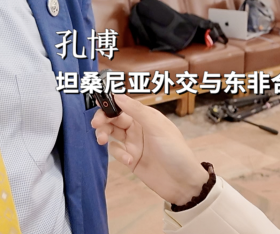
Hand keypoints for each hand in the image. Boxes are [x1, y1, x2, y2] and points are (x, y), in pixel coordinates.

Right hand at [91, 94, 208, 206]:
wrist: (183, 183)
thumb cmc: (175, 152)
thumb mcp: (157, 127)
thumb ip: (136, 111)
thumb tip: (117, 96)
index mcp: (146, 117)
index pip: (124, 105)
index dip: (110, 103)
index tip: (97, 101)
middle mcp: (138, 128)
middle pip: (113, 118)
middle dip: (102, 119)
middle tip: (96, 124)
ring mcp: (134, 144)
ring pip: (111, 133)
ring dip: (104, 134)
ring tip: (102, 140)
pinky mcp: (130, 159)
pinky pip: (116, 151)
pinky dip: (119, 155)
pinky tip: (130, 161)